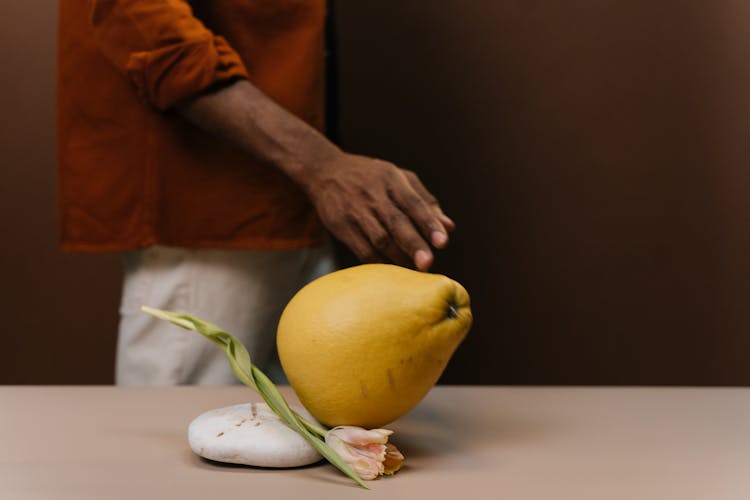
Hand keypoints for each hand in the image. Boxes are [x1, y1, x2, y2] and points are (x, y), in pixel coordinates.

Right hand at [302, 152, 453, 270]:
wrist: (324, 172)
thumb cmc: (371, 177)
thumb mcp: (398, 178)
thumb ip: (425, 202)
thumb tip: (449, 227)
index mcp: (391, 179)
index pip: (413, 203)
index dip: (428, 223)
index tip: (443, 242)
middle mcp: (373, 194)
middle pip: (396, 222)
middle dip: (413, 244)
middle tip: (428, 264)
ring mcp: (355, 211)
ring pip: (379, 239)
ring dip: (398, 258)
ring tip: (415, 270)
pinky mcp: (341, 227)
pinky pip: (362, 250)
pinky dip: (379, 263)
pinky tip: (393, 271)